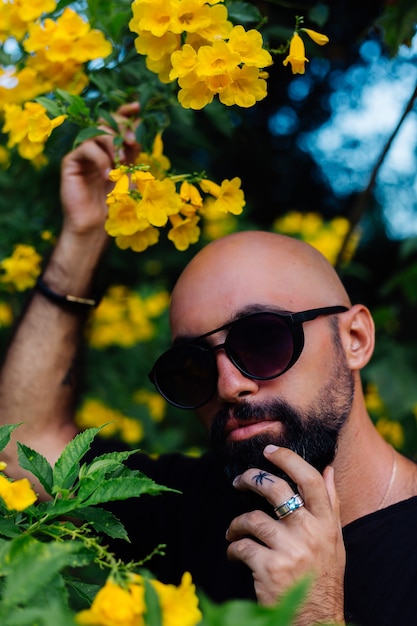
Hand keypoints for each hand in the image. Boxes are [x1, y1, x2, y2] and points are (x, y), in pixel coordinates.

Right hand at [60, 102, 140, 237]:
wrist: (96, 226)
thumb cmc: (115, 205)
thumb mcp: (130, 175)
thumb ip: (133, 152)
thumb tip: (139, 125)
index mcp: (112, 150)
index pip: (116, 124)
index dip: (125, 112)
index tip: (137, 107)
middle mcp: (97, 148)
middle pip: (106, 123)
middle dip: (121, 127)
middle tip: (132, 140)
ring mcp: (83, 153)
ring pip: (97, 133)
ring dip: (113, 144)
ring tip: (121, 162)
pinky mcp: (71, 162)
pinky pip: (86, 148)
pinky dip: (101, 159)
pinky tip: (107, 174)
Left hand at [226, 445, 345, 625]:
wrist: (315, 620)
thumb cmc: (323, 577)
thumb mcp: (334, 541)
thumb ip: (331, 504)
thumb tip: (329, 469)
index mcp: (326, 524)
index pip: (310, 479)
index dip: (288, 459)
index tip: (269, 450)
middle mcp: (310, 533)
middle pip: (277, 490)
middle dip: (252, 478)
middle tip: (239, 480)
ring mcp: (290, 550)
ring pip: (253, 518)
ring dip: (237, 523)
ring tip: (234, 531)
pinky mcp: (269, 569)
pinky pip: (242, 546)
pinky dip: (233, 548)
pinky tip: (235, 553)